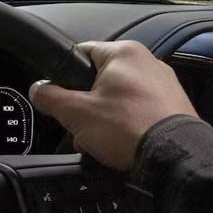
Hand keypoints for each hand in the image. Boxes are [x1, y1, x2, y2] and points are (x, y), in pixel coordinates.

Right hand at [29, 41, 198, 170]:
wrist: (175, 159)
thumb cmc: (126, 128)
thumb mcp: (76, 113)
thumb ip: (50, 97)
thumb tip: (38, 89)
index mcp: (123, 52)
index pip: (81, 53)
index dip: (64, 76)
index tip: (59, 98)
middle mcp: (147, 60)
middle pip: (100, 78)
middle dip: (85, 104)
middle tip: (80, 127)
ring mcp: (164, 83)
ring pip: (119, 96)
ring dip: (104, 117)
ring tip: (100, 141)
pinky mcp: (174, 105)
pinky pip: (139, 109)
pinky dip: (126, 124)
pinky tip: (121, 143)